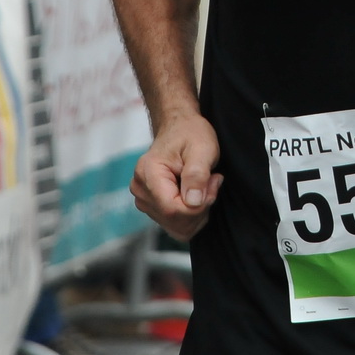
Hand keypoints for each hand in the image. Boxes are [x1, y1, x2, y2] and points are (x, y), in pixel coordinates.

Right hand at [131, 113, 222, 239]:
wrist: (179, 128)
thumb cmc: (190, 134)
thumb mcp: (202, 148)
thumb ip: (197, 175)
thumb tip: (192, 203)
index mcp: (148, 173)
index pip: (173, 210)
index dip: (199, 206)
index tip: (213, 183)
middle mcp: (140, 189)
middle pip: (175, 221)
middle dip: (201, 207)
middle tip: (211, 181)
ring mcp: (144, 200)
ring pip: (177, 227)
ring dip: (198, 211)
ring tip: (204, 184)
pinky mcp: (152, 206)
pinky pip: (176, 225)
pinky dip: (192, 214)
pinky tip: (196, 194)